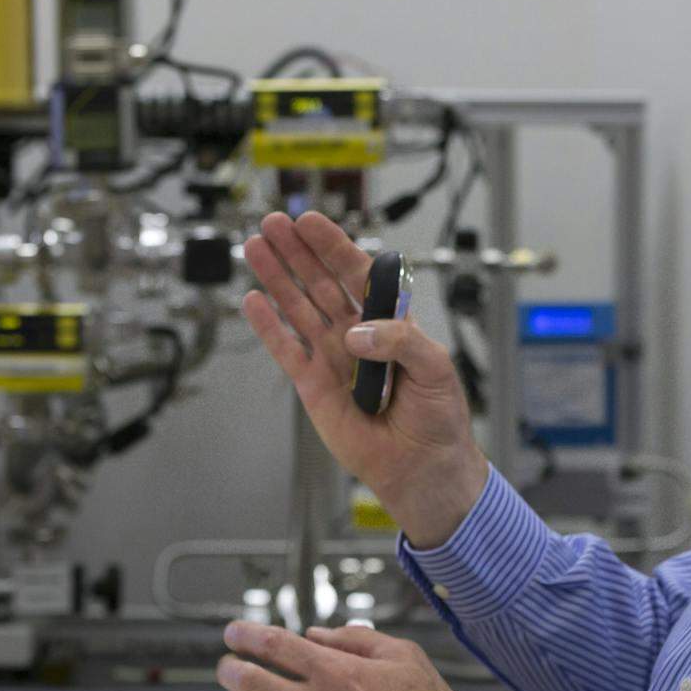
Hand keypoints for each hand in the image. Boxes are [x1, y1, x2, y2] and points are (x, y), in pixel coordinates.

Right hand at [241, 211, 486, 547]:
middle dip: (297, 251)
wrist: (422, 467)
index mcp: (389, 321)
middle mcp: (357, 333)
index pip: (356, 273)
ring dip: (277, 277)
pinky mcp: (312, 386)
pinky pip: (286, 349)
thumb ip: (400, 340)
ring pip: (298, 308)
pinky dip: (268, 326)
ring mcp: (332, 358)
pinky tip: (253, 300)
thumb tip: (355, 333)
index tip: (311, 223)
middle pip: (319, 282)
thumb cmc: (438, 418)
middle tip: (274, 224)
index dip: (333, 246)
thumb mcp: (435, 368)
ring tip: (256, 247)